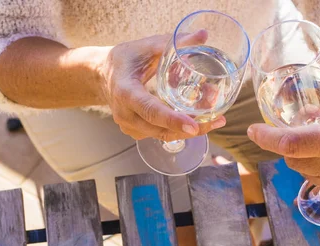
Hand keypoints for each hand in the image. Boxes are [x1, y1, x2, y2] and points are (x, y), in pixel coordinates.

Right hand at [100, 32, 224, 140]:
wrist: (101, 75)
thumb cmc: (125, 59)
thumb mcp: (147, 46)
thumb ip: (175, 42)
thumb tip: (203, 35)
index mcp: (126, 92)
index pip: (150, 110)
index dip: (172, 119)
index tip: (193, 125)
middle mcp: (125, 114)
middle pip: (160, 129)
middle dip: (191, 128)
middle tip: (218, 121)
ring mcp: (128, 126)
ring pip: (162, 136)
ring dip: (188, 130)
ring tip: (213, 119)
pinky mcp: (135, 132)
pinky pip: (159, 135)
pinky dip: (177, 130)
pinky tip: (195, 120)